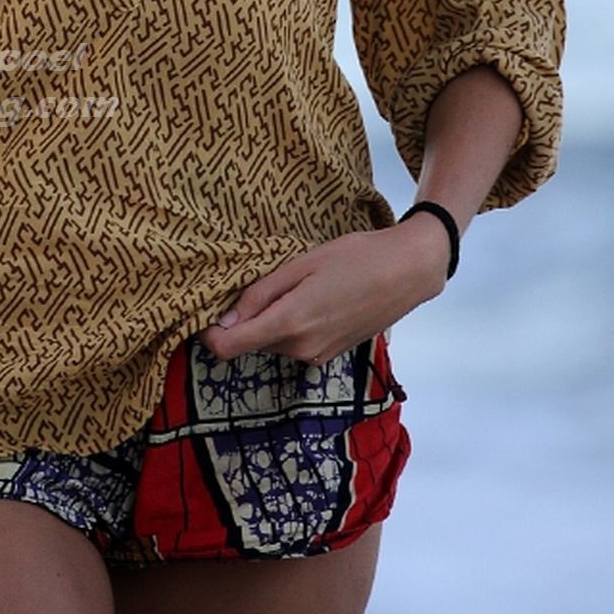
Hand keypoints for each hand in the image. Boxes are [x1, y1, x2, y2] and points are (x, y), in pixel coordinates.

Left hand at [198, 223, 449, 365]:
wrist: (408, 273)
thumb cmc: (356, 258)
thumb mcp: (302, 264)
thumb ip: (262, 293)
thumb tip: (226, 318)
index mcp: (290, 325)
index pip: (228, 346)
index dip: (209, 332)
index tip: (205, 310)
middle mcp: (301, 349)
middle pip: (250, 341)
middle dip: (245, 319)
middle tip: (259, 282)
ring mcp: (318, 356)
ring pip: (273, 342)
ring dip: (270, 320)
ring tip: (291, 285)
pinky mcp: (330, 354)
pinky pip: (295, 343)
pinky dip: (290, 325)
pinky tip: (309, 297)